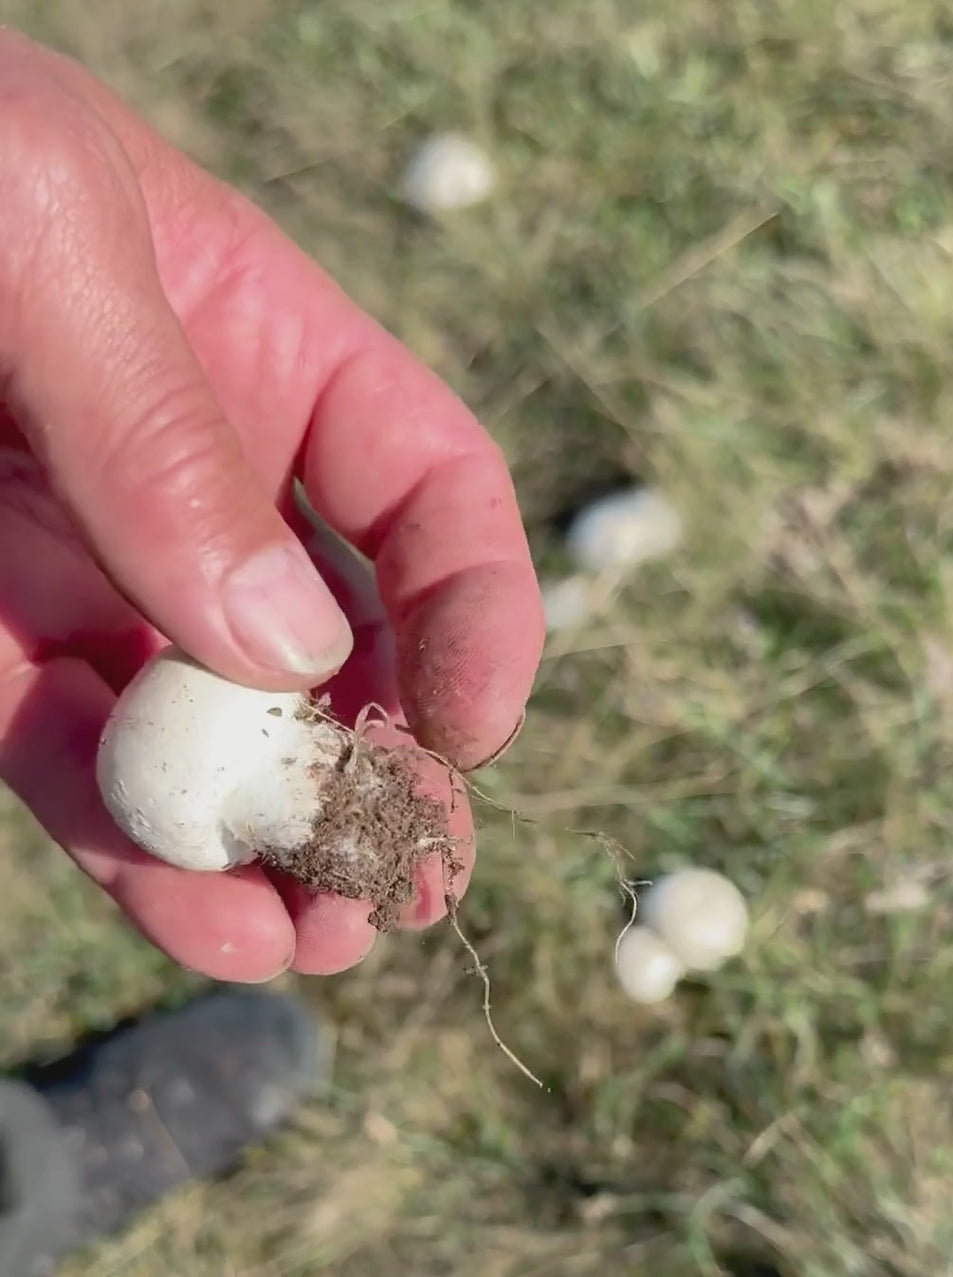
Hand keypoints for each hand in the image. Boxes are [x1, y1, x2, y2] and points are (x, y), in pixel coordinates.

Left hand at [0, 30, 542, 980]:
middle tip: (406, 883)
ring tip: (311, 939)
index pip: (424, 495)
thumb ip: (168, 434)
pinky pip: (73, 764)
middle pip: (336, 649)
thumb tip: (286, 649)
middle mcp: (189, 484)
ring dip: (270, 852)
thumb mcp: (45, 231)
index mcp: (256, 350)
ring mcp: (86, 574)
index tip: (468, 727)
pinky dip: (135, 851)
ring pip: (209, 740)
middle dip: (381, 771)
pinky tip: (198, 917)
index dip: (477, 613)